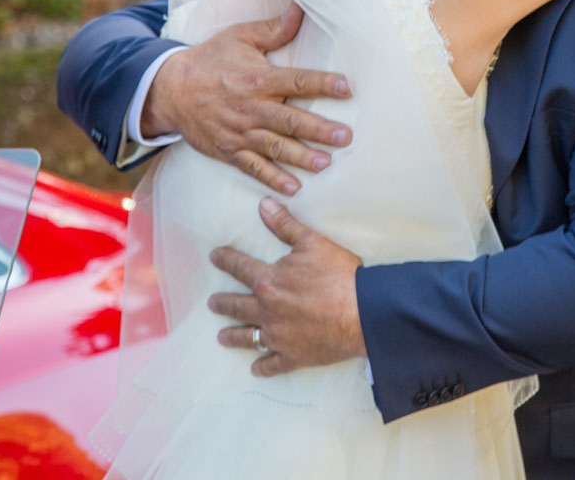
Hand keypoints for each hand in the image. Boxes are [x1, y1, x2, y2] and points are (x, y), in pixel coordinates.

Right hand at [142, 4, 353, 194]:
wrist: (169, 90)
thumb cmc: (209, 60)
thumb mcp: (239, 37)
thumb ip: (273, 29)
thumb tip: (300, 9)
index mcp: (257, 78)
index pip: (296, 81)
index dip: (322, 84)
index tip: (347, 88)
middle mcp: (251, 107)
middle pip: (289, 120)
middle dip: (319, 130)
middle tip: (345, 136)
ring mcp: (240, 132)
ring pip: (275, 147)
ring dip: (301, 157)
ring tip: (326, 164)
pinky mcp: (229, 150)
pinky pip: (253, 167)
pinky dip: (272, 179)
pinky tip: (293, 188)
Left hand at [209, 198, 366, 376]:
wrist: (362, 313)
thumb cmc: (339, 275)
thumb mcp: (312, 242)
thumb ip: (285, 225)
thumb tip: (263, 206)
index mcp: (269, 281)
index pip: (241, 267)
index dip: (226, 260)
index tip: (214, 257)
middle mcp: (267, 310)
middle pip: (238, 306)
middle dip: (223, 303)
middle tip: (212, 303)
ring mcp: (279, 336)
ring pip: (249, 337)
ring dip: (234, 336)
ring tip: (221, 337)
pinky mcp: (294, 356)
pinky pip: (273, 364)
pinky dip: (263, 367)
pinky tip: (255, 369)